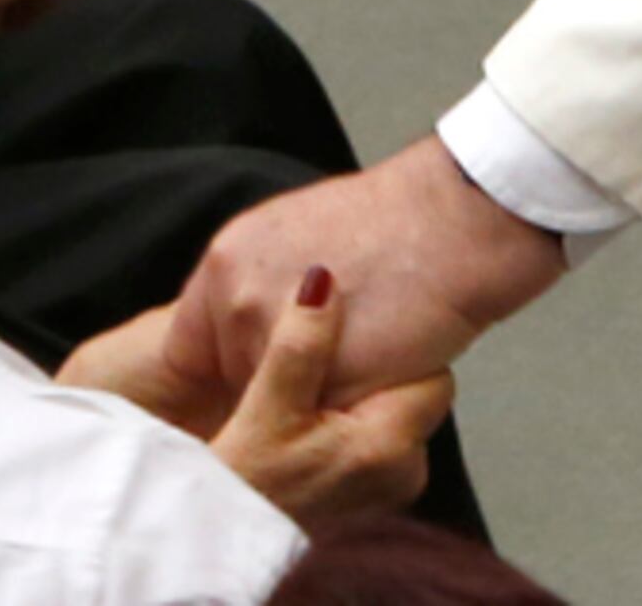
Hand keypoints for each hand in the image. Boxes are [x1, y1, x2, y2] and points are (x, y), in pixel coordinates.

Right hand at [65, 283, 454, 529]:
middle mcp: (404, 472)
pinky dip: (352, 416)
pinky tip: (313, 410)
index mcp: (390, 448)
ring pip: (394, 407)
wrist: (225, 539)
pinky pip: (379, 433)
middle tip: (330, 348)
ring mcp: (391, 485)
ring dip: (362, 390)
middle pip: (414, 387)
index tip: (360, 325)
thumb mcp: (266, 407)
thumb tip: (322, 283)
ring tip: (316, 380)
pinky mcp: (372, 490)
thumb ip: (300, 346)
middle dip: (377, 366)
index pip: (430, 370)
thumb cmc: (246, 483)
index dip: (396, 343)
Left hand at [167, 139, 568, 410]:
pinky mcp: (321, 375)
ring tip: (366, 346)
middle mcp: (234, 300)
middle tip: (336, 352)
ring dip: (316, 401)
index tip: (248, 385)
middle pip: (236, 384)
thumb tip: (240, 330)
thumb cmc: (391, 224)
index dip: (222, 375)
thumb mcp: (291, 237)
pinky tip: (384, 362)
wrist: (453, 219)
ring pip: (282, 409)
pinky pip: (327, 421)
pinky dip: (354, 410)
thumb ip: (254, 286)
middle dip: (277, 388)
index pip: (189, 352)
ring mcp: (273, 339)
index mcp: (223, 264)